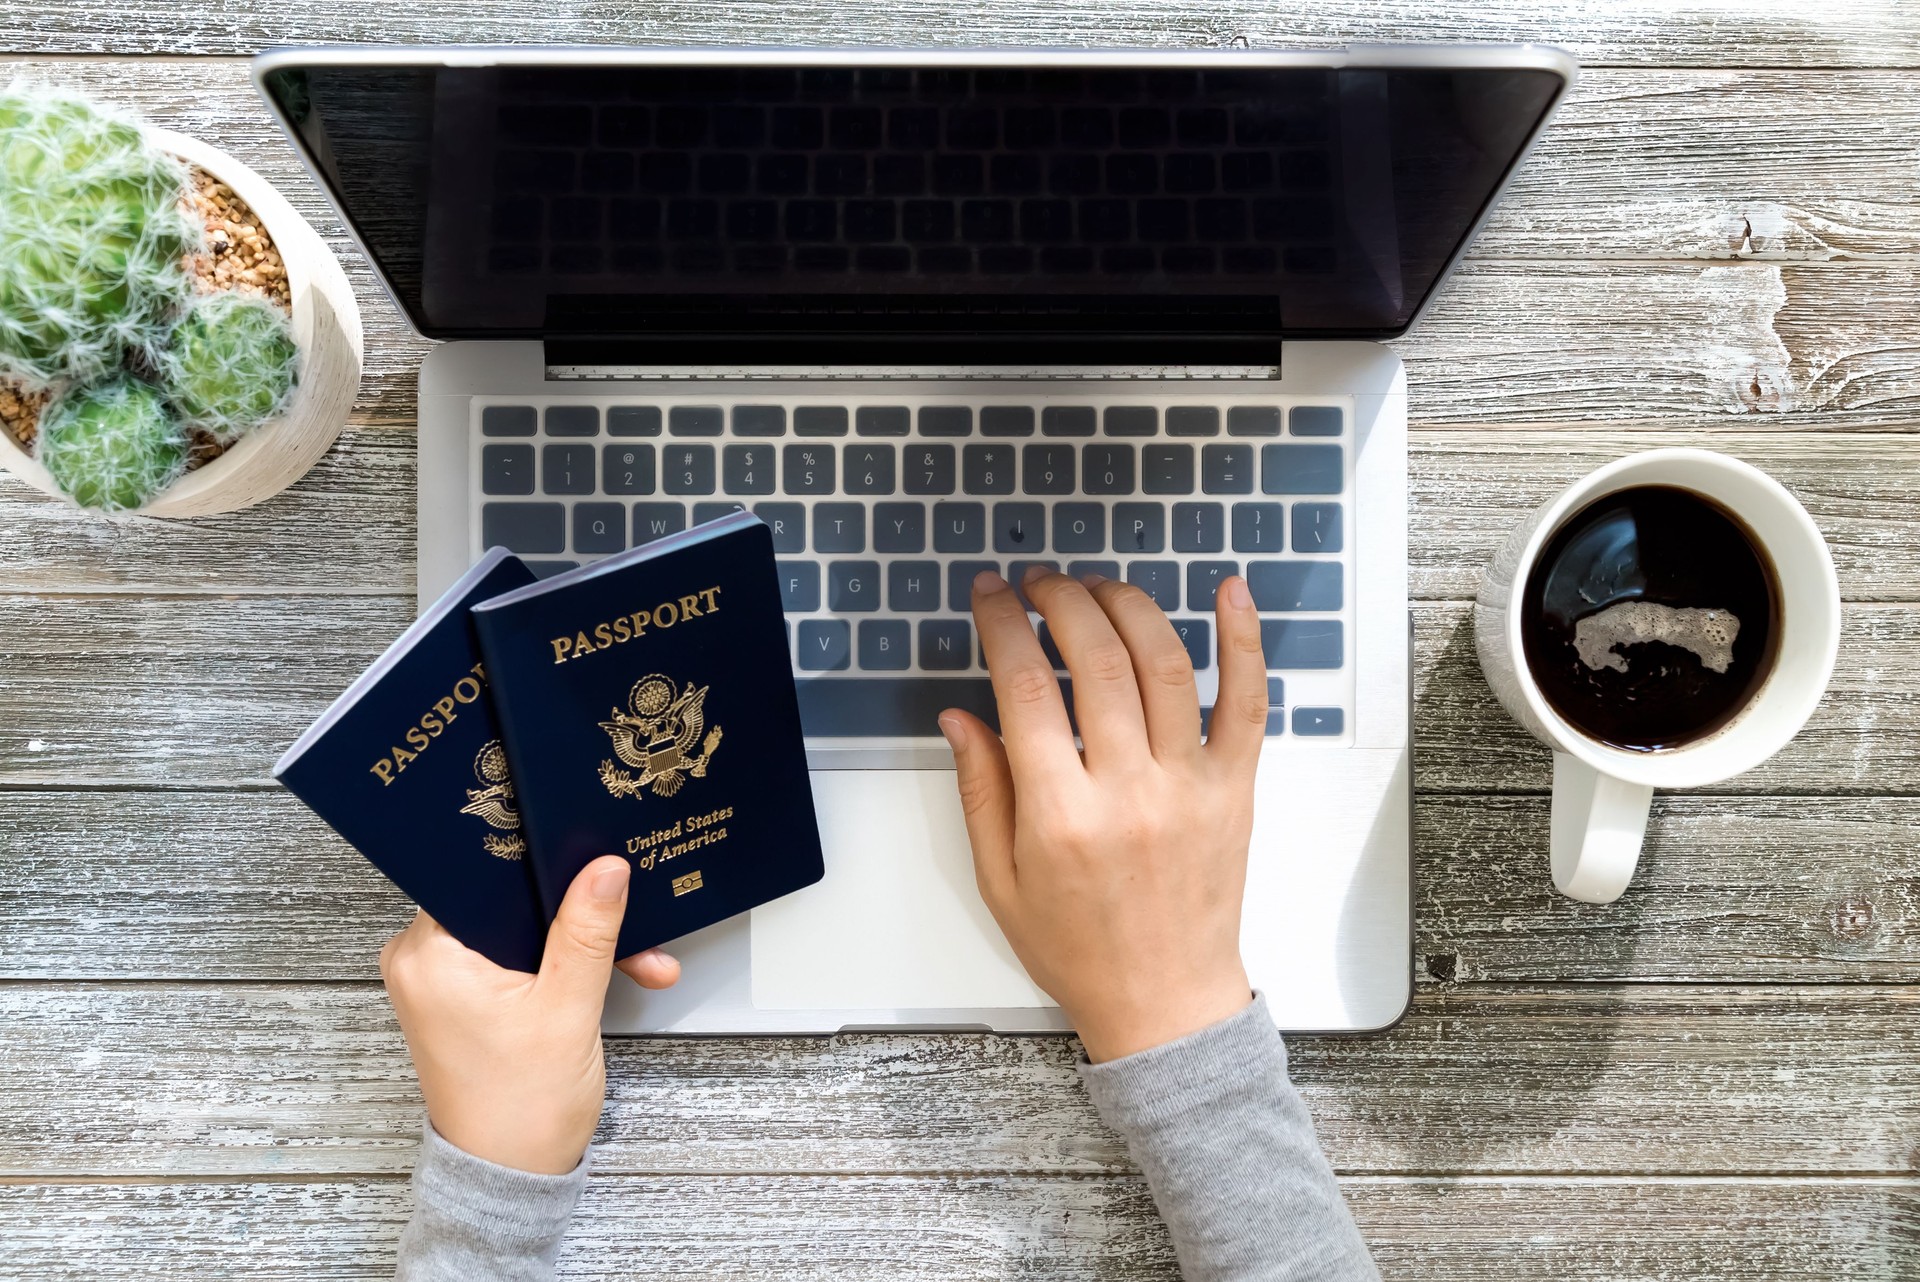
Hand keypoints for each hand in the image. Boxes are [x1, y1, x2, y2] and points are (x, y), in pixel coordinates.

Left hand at [378, 855, 681, 1173]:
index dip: (544, 865)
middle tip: (628, 923)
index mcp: (430, 954)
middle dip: (575, 913)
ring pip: (519, 928)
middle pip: (509, 900)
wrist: (510, 1177)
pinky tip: (604, 974)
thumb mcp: (567, 1008)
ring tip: (630, 959)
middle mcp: (422, 961)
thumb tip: (604, 868)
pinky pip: (514, 955)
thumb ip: (587, 930)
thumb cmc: (521, 1111)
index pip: (486, 871)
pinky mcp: (461, 996)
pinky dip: (558, 964)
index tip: (591, 863)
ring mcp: (441, 980)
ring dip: (576, 942)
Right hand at [941, 568, 1264, 1062]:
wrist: (1165, 1003)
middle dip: (1060, 602)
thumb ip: (980, 790)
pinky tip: (1229, 591)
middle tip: (1038, 584)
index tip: (991, 595)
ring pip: (1165, 664)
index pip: (1027, 688)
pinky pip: (1247, 702)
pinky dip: (1243, 640)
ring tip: (1095, 588)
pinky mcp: (1234, 788)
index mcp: (1061, 816)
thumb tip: (960, 714)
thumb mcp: (1000, 881)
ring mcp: (1190, 786)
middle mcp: (1129, 792)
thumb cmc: (1080, 950)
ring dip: (1127, 606)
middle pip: (1097, 660)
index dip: (1003, 625)